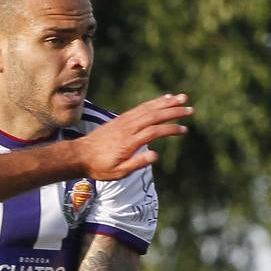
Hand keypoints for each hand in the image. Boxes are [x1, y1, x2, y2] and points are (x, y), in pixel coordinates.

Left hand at [74, 93, 191, 179]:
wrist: (79, 155)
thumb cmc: (99, 168)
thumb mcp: (118, 172)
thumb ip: (137, 163)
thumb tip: (156, 155)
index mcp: (129, 142)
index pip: (154, 131)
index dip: (170, 129)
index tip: (184, 130)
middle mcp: (127, 128)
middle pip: (154, 115)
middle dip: (174, 112)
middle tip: (191, 109)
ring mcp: (124, 121)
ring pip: (148, 108)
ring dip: (166, 103)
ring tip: (182, 98)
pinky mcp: (121, 119)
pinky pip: (141, 108)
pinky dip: (154, 102)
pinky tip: (164, 99)